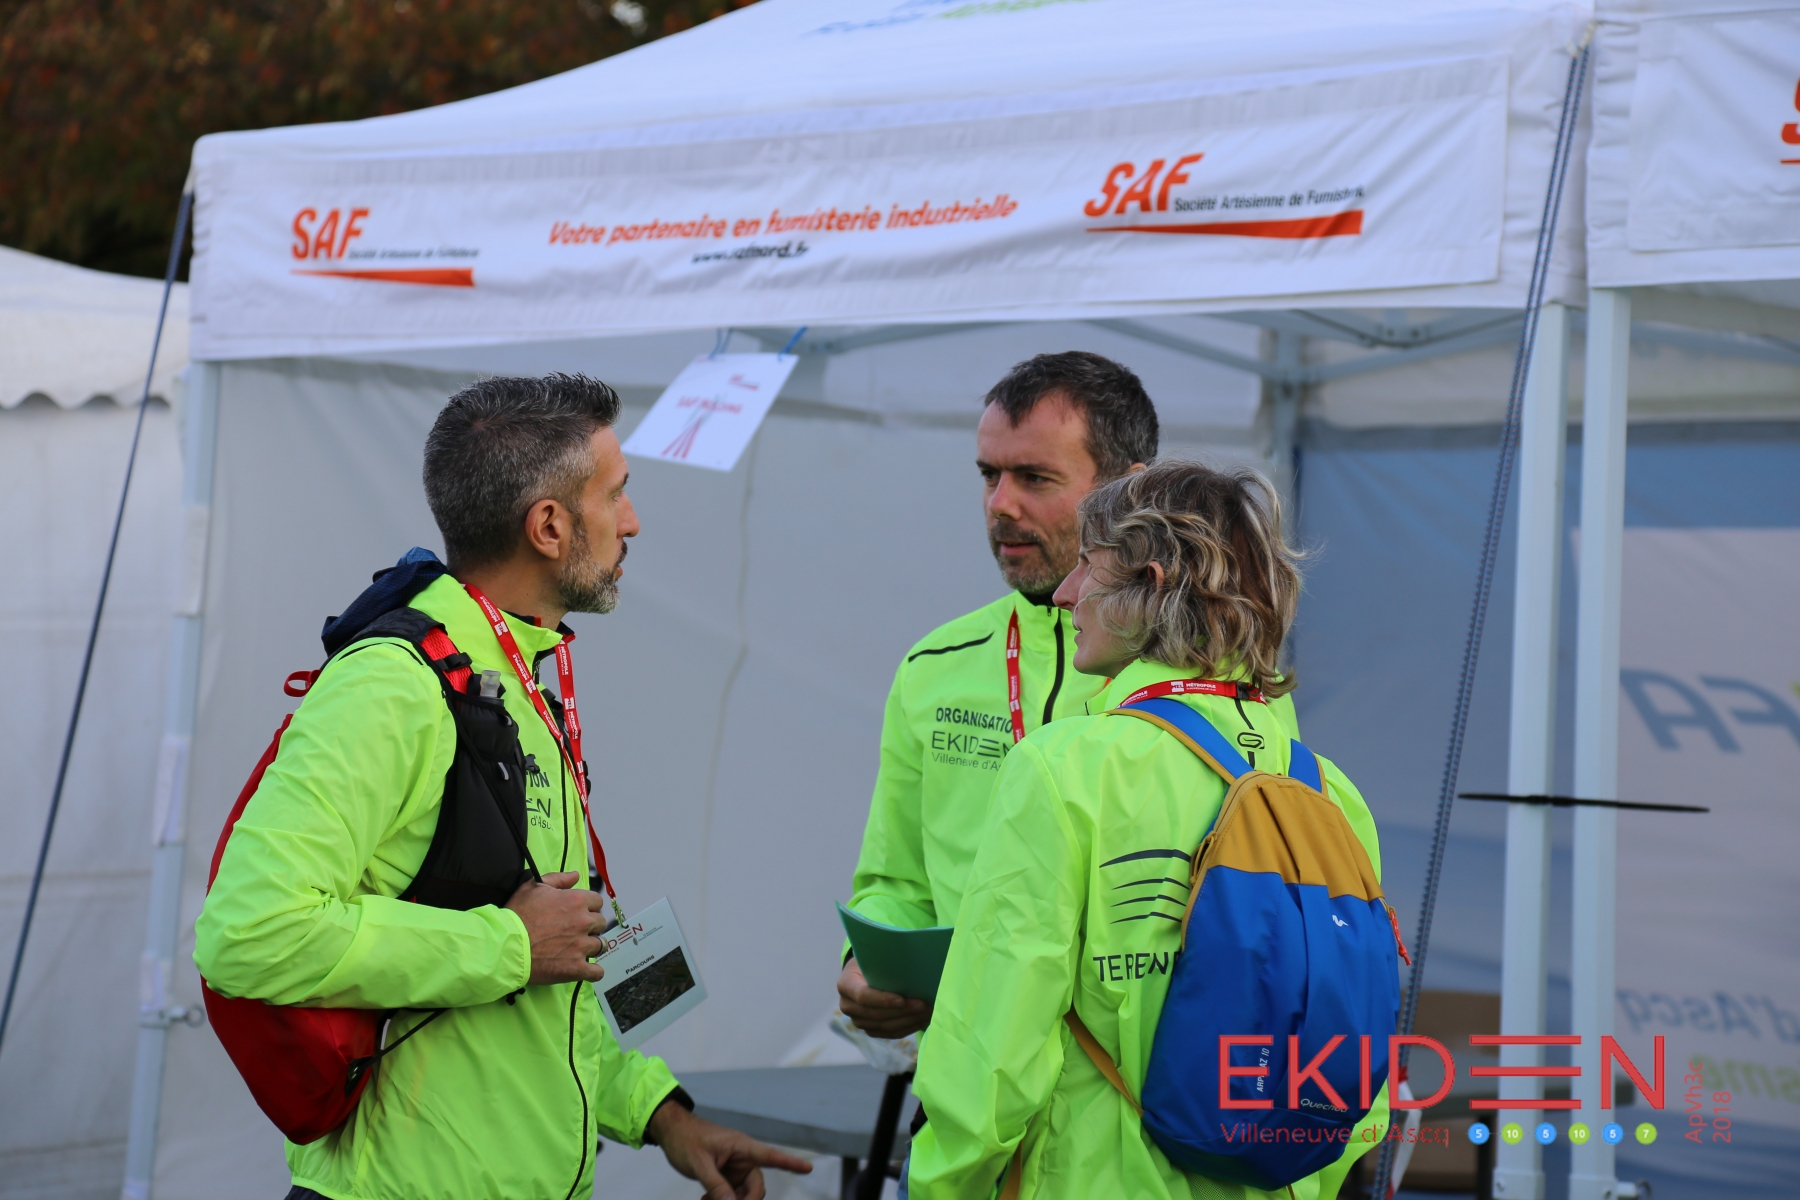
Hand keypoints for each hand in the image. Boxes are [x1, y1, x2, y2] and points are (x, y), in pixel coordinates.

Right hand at [504, 872, 606, 983]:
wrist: (506, 945)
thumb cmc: (517, 915)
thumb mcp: (533, 887)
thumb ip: (558, 879)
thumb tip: (575, 875)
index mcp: (577, 901)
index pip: (597, 902)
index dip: (588, 907)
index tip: (578, 914)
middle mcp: (584, 922)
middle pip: (600, 923)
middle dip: (589, 927)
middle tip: (574, 932)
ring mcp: (581, 946)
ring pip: (599, 945)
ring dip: (590, 947)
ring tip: (575, 950)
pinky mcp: (576, 968)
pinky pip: (597, 971)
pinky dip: (593, 971)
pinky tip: (585, 969)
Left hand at [649, 1100, 811, 1199]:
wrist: (671, 1132)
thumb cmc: (685, 1139)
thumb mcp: (698, 1163)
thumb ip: (715, 1184)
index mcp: (741, 1146)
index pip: (770, 1155)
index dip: (790, 1162)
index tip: (808, 1168)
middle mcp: (743, 1157)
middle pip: (756, 1186)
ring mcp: (735, 1167)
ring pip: (744, 1193)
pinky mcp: (726, 1175)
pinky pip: (732, 1194)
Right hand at [837, 957, 930, 1038]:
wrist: (865, 972)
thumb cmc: (873, 960)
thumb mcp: (874, 956)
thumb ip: (885, 961)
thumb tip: (913, 963)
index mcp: (846, 984)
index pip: (863, 996)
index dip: (883, 1000)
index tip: (903, 1000)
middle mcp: (847, 1005)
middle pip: (876, 1015)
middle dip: (903, 1012)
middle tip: (924, 1005)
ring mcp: (858, 1020)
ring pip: (885, 1027)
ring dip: (909, 1021)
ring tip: (927, 1012)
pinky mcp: (870, 1029)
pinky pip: (890, 1034)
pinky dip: (908, 1028)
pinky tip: (922, 1020)